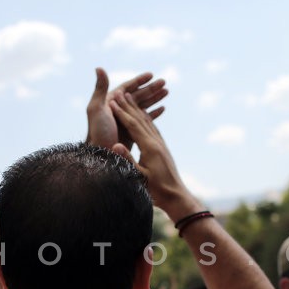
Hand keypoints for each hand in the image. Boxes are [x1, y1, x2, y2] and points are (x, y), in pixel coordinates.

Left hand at [86, 68, 167, 148]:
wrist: (100, 154)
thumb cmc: (97, 132)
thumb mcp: (97, 108)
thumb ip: (100, 88)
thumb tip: (99, 67)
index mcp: (111, 102)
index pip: (127, 87)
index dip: (139, 81)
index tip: (151, 75)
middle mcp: (119, 110)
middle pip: (138, 95)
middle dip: (151, 88)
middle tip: (164, 82)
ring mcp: (125, 121)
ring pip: (143, 106)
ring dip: (155, 98)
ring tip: (166, 92)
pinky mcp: (131, 131)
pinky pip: (145, 119)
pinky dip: (154, 113)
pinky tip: (163, 108)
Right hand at [109, 90, 197, 219]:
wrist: (177, 196)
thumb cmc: (157, 190)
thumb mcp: (140, 176)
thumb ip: (128, 160)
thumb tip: (115, 145)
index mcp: (150, 147)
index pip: (133, 125)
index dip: (122, 112)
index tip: (112, 100)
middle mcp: (156, 142)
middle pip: (140, 119)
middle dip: (129, 105)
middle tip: (119, 92)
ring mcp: (161, 145)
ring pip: (147, 122)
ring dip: (137, 109)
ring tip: (131, 99)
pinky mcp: (163, 149)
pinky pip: (153, 129)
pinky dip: (146, 119)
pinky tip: (144, 116)